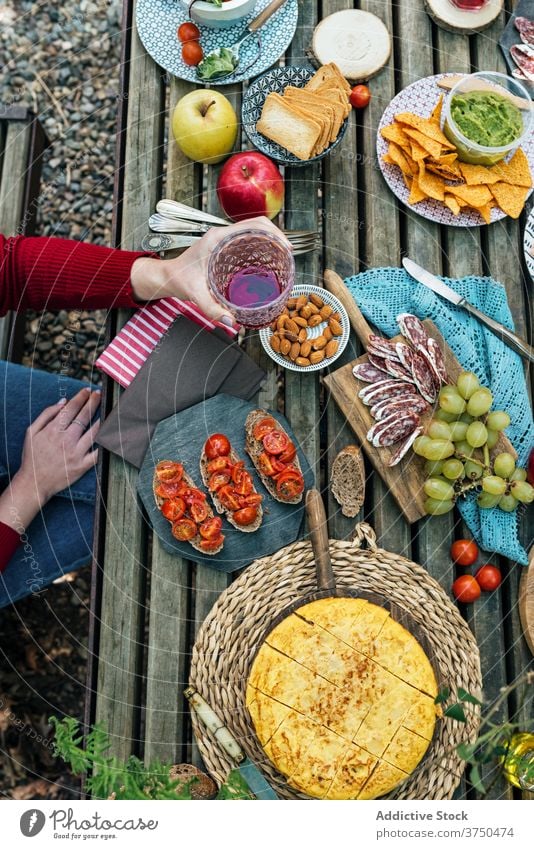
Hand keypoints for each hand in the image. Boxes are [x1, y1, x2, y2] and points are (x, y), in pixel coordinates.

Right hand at [0, 389, 100, 532]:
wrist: (34, 482)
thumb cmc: (32, 457)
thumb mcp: (31, 432)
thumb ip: (46, 415)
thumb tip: (62, 401)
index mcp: (53, 430)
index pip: (70, 409)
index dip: (80, 397)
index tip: (87, 390)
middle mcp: (66, 440)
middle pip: (84, 417)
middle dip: (93, 402)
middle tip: (99, 394)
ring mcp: (76, 453)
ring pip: (94, 432)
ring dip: (102, 419)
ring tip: (109, 410)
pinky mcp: (82, 465)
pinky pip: (97, 453)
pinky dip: (105, 444)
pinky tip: (111, 434)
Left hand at [130, 217, 290, 323]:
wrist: (168, 277)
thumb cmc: (179, 280)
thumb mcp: (194, 294)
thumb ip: (211, 308)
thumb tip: (231, 321)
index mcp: (218, 238)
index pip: (252, 225)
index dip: (274, 233)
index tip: (285, 247)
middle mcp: (223, 236)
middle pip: (257, 226)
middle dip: (277, 236)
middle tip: (288, 254)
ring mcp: (225, 241)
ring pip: (254, 233)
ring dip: (270, 241)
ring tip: (283, 258)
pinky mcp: (226, 249)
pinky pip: (248, 243)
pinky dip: (262, 249)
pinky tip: (269, 264)